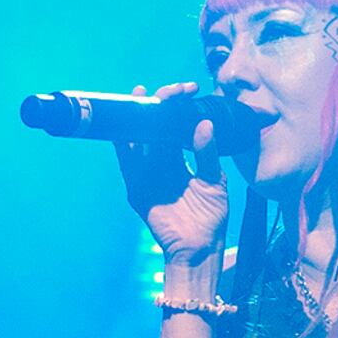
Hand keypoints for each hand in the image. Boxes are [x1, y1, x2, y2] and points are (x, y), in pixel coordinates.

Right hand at [116, 82, 229, 260]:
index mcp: (183, 159)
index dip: (179, 108)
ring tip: (139, 96)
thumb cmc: (211, 216)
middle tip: (165, 90)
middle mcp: (163, 163)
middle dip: (158, 107)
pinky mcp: (137, 188)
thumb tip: (204, 122)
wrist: (200, 247)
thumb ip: (207, 153)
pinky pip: (128, 164)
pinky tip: (123, 129)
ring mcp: (148, 174)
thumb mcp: (214, 180)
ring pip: (139, 140)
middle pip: (156, 129)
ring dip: (137, 119)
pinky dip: (123, 146)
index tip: (188, 90)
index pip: (177, 127)